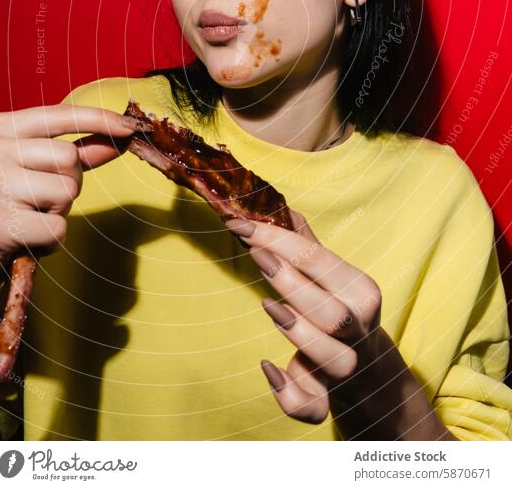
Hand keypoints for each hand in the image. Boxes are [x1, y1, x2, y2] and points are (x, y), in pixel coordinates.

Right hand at [0, 104, 137, 282]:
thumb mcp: (12, 169)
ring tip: (24, 221)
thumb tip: (112, 141)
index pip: (57, 115)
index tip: (127, 128)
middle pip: (69, 159)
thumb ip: (59, 156)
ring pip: (67, 191)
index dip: (98, 120)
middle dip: (68, 184)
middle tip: (36, 203)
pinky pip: (58, 227)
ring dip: (57, 213)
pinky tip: (21, 242)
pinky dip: (48, 242)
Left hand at [225, 209, 381, 424]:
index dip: (279, 240)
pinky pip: (311, 406)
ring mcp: (346, 369)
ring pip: (331, 357)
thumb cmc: (340, 314)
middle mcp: (360, 331)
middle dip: (291, 282)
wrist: (369, 376)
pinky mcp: (326, 400)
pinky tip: (268, 368)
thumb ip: (306, 245)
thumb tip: (279, 206)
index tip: (242, 224)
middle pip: (332, 313)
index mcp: (361, 292)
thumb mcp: (331, 277)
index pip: (320, 261)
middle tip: (253, 252)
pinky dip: (288, 392)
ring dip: (298, 331)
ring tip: (266, 305)